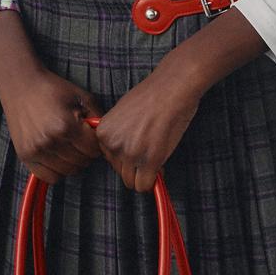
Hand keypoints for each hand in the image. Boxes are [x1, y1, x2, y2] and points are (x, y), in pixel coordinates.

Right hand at [0, 64, 105, 184]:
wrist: (21, 85)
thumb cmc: (53, 89)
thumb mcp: (81, 96)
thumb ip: (97, 116)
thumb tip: (106, 136)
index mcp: (66, 126)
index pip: (93, 150)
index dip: (96, 144)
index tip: (90, 136)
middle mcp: (50, 141)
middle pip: (81, 162)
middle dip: (86, 153)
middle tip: (80, 142)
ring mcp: (36, 150)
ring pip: (67, 171)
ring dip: (72, 162)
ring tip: (69, 148)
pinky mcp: (25, 155)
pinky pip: (49, 177)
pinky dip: (57, 171)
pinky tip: (57, 157)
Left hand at [90, 64, 203, 192]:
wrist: (172, 88)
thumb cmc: (152, 96)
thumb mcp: (122, 113)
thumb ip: (118, 135)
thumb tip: (123, 156)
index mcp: (103, 133)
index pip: (109, 159)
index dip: (126, 155)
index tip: (139, 146)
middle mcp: (113, 145)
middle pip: (120, 172)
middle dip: (136, 166)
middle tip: (151, 151)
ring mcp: (130, 154)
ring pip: (132, 182)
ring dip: (144, 174)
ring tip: (157, 156)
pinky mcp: (149, 161)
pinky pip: (145, 185)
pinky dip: (154, 181)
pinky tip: (161, 165)